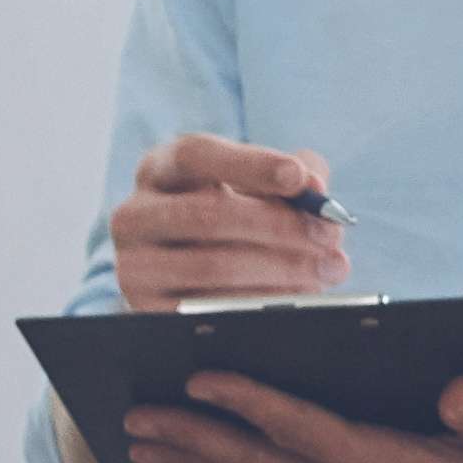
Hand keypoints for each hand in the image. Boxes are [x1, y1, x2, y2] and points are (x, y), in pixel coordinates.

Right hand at [110, 133, 351, 312]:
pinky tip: (295, 297)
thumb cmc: (234, 221)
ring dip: (280, 268)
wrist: (190, 283)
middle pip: (208, 214)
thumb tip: (317, 189)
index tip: (300, 177)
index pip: (197, 154)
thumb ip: (291, 181)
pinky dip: (259, 303)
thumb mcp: (257, 191)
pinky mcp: (144, 308)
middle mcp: (135, 212)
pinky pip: (207, 308)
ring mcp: (133, 264)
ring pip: (211, 265)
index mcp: (160, 169)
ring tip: (325, 269)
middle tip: (329, 235)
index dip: (250, 164)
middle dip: (279, 225)